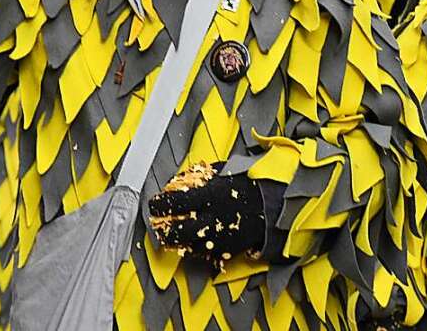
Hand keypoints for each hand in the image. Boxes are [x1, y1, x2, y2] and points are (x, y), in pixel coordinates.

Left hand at [149, 162, 264, 265]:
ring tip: (171, 236)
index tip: (154, 204)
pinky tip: (192, 242)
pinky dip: (196, 249)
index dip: (160, 205)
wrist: (272, 204)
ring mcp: (219, 237)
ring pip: (189, 247)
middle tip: (158, 226)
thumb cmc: (249, 184)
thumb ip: (201, 175)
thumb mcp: (224, 171)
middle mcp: (212, 219)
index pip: (175, 203)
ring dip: (177, 242)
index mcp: (210, 196)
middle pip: (178, 232)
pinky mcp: (227, 250)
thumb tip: (180, 178)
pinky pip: (205, 254)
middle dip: (163, 231)